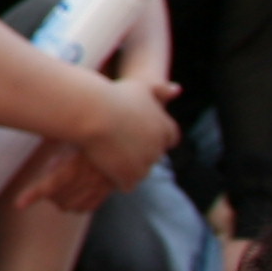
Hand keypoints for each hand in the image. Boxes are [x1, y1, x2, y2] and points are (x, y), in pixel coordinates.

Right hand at [70, 69, 179, 194]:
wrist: (93, 113)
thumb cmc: (113, 96)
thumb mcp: (141, 86)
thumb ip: (160, 89)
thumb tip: (178, 89)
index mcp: (165, 128)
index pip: (170, 138)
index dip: (154, 136)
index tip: (137, 132)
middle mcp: (159, 148)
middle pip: (152, 156)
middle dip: (139, 152)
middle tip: (117, 142)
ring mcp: (145, 164)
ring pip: (140, 172)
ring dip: (128, 167)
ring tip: (108, 156)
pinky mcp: (129, 176)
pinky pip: (126, 184)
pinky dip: (117, 179)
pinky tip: (104, 168)